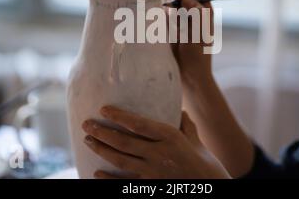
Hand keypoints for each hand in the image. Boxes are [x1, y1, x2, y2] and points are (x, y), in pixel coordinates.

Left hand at [82, 106, 230, 178]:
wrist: (212, 189)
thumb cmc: (207, 165)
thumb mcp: (196, 142)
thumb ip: (186, 127)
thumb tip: (180, 111)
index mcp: (171, 138)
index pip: (140, 125)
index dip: (120, 117)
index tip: (103, 109)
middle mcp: (159, 154)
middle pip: (124, 142)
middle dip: (102, 132)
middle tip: (86, 124)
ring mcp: (153, 173)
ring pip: (121, 160)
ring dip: (101, 150)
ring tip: (88, 141)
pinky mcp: (150, 188)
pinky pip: (125, 183)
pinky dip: (108, 179)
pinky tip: (96, 172)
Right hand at [165, 0, 213, 86]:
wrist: (187, 75)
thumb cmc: (198, 55)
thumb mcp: (201, 32)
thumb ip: (195, 12)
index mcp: (203, 8)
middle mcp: (190, 9)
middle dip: (173, 0)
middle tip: (174, 17)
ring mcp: (175, 17)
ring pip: (165, 2)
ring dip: (166, 13)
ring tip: (173, 30)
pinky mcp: (163, 26)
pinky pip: (157, 15)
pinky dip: (157, 19)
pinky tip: (164, 32)